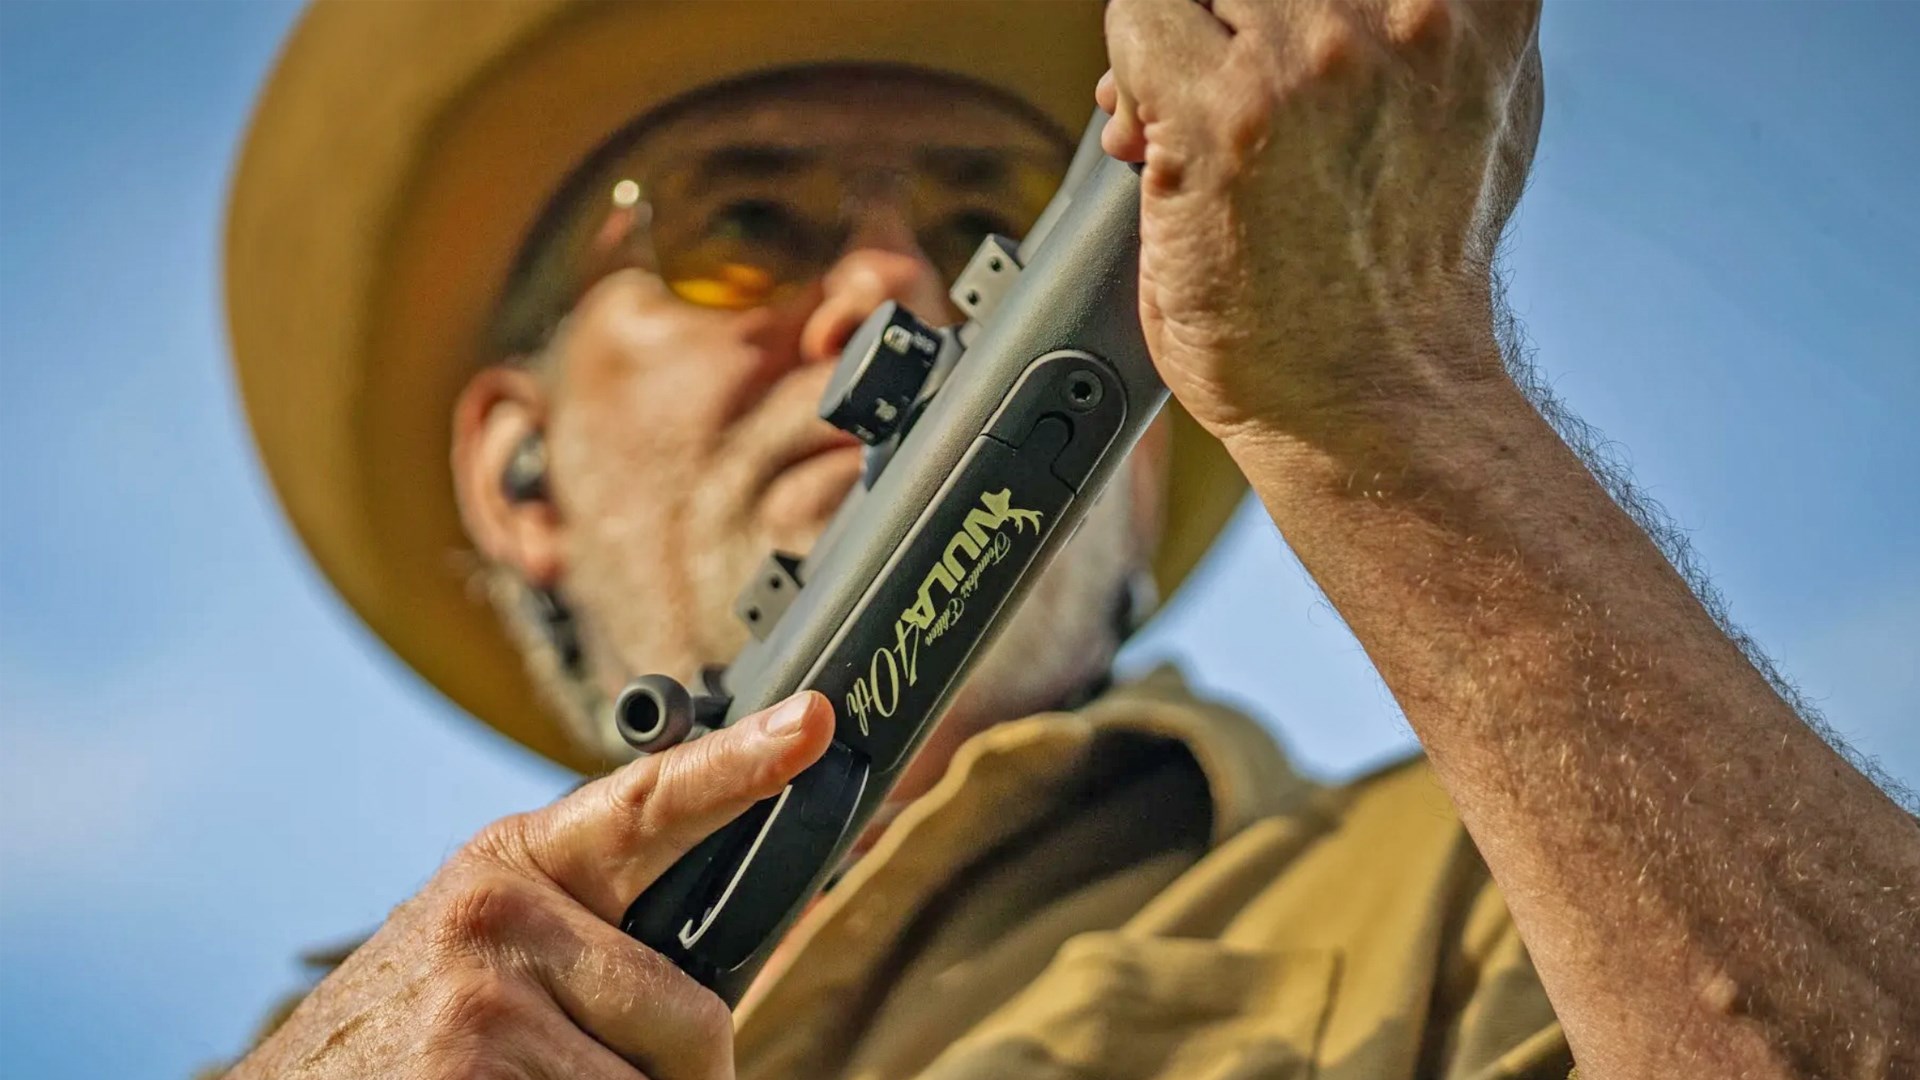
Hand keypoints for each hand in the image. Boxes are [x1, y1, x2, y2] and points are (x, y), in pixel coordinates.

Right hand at [228, 692, 834, 1079]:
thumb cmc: (411, 1038)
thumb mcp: (489, 956)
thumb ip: (594, 943)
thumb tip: (712, 1005)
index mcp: (516, 863)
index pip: (648, 801)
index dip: (740, 763)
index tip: (815, 720)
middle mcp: (497, 912)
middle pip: (696, 1022)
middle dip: (671, 1077)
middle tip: (584, 1074)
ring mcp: (480, 999)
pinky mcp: (469, 1074)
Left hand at [1099, 0, 1543, 445]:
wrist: (1371, 390)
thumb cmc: (1415, 265)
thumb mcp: (1485, 102)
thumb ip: (1434, 14)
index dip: (1277, 3)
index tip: (1265, 37)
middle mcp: (1403, 10)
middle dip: (1223, 11)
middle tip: (1225, 84)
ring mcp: (1309, 58)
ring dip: (1171, 44)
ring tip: (1189, 128)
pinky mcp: (1220, 112)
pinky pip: (1135, 18)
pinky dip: (1131, 79)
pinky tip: (1159, 148)